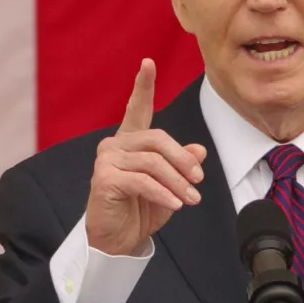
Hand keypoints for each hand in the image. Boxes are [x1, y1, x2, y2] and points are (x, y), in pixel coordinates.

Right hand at [85, 58, 206, 255]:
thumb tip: (199, 151)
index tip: (148, 62)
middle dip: (183, 160)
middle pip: (157, 138)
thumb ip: (181, 165)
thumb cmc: (142, 208)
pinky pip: (143, 181)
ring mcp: (107, 160)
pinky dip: (164, 193)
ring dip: (177, 182)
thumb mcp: (169, 184)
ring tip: (191, 199)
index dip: (143, 85)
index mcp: (130, 140)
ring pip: (153, 161)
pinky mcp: (104, 179)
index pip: (137, 108)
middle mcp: (115, 144)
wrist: (118, 240)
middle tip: (199, 181)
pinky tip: (176, 205)